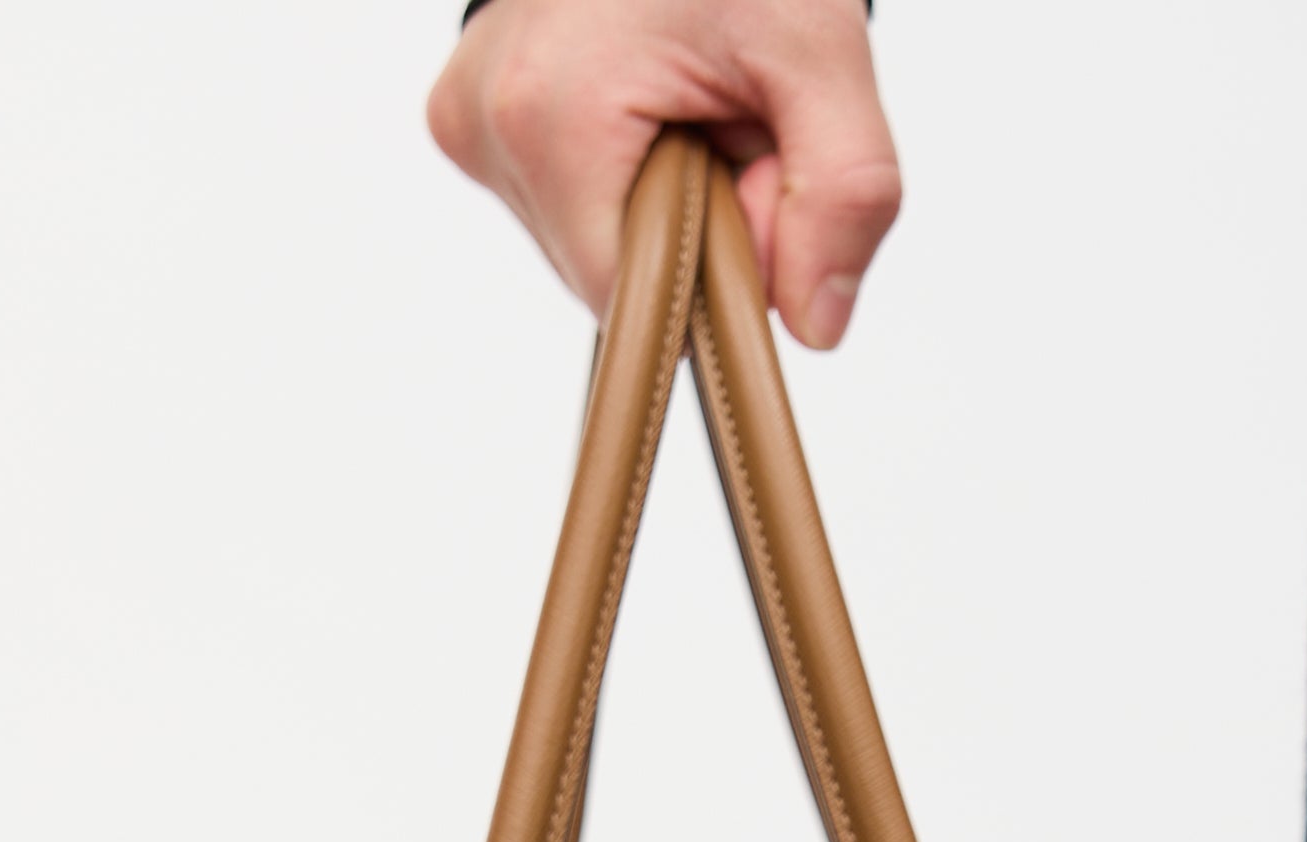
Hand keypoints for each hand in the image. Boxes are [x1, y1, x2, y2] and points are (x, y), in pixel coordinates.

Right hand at [427, 0, 899, 349]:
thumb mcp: (820, 55)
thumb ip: (842, 195)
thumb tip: (817, 322)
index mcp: (549, 117)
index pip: (631, 298)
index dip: (710, 274)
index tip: (750, 182)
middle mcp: (483, 122)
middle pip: (605, 269)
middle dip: (686, 228)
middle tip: (727, 124)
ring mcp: (464, 118)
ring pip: (584, 238)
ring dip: (652, 200)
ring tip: (682, 102)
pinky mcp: (463, 115)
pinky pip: (556, 196)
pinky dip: (614, 172)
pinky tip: (640, 103)